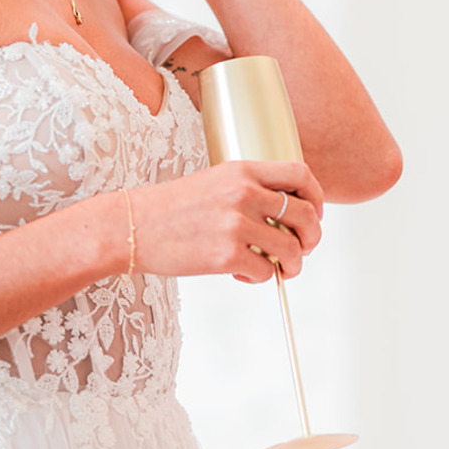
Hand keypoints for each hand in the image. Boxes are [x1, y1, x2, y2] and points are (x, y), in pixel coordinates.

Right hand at [129, 161, 322, 282]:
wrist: (131, 226)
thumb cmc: (170, 209)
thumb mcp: (213, 182)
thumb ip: (249, 190)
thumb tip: (285, 216)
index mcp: (242, 171)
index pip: (300, 175)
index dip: (316, 197)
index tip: (313, 213)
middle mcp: (244, 194)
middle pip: (305, 216)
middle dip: (311, 237)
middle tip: (302, 248)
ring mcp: (236, 225)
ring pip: (291, 249)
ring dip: (292, 264)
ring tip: (277, 267)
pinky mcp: (226, 255)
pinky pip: (266, 272)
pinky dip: (261, 278)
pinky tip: (242, 274)